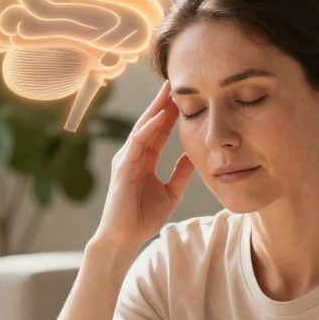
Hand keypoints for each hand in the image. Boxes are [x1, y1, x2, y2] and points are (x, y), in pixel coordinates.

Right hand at [93, 80, 195, 249]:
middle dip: (162, 102)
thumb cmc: (143, 218)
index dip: (171, 112)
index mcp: (145, 160)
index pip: (159, 130)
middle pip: (149, 123)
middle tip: (175, 80)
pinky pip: (136, 143)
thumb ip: (181, 173)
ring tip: (168, 90)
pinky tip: (160, 116)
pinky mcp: (123, 168)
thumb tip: (195, 156)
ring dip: (155, 108)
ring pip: (142, 127)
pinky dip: (148, 128)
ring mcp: (126, 160)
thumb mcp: (171, 192)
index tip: (186, 95)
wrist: (125, 239)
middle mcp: (133, 155)